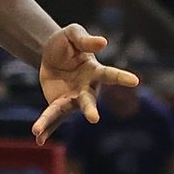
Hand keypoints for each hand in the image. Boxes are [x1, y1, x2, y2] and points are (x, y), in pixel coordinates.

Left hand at [32, 24, 139, 144]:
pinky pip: (53, 118)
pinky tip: (39, 139)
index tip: (135, 81)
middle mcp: (86, 89)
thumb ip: (86, 39)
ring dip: (51, 122)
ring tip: (37, 131)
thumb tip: (103, 42)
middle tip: (94, 118)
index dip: (122, 77)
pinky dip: (46, 128)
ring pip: (64, 112)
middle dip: (91, 110)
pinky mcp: (58, 104)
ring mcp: (72, 99)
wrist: (50, 52)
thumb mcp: (73, 34)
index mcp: (94, 71)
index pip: (111, 74)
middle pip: (89, 101)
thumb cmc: (68, 42)